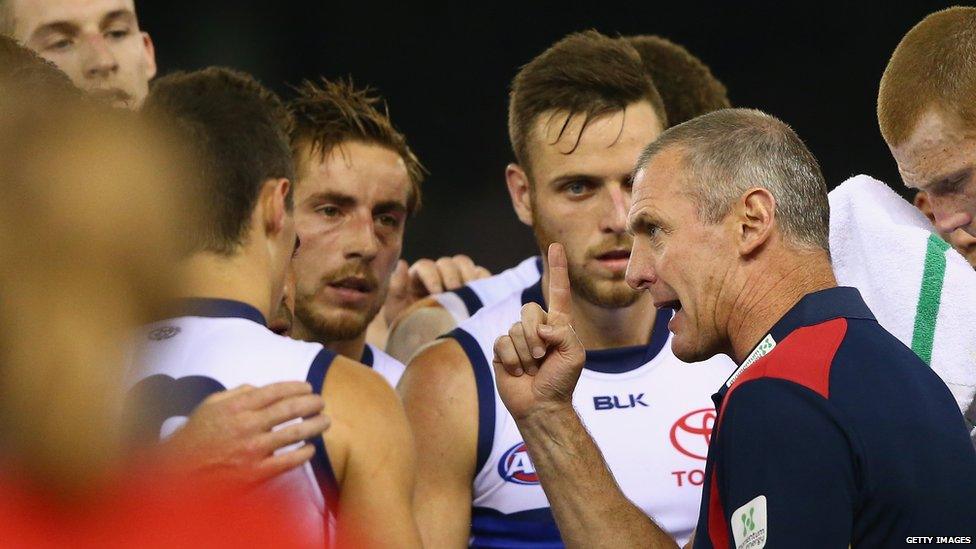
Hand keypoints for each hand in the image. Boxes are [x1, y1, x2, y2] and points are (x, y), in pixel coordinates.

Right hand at [162, 381, 329, 485]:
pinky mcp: (256, 472)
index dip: (297, 387)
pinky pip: (288, 461)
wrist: (179, 472)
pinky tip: (311, 449)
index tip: (308, 387)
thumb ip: (237, 393)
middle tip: (321, 402)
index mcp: (237, 406)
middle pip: (290, 409)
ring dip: (315, 426)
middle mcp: (248, 425)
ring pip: (295, 433)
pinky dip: (304, 453)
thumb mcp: (211, 405)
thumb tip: (260, 388)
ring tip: (325, 421)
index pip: (276, 391)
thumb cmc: (196, 435)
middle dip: (311, 403)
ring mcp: (253, 450)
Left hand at [384, 255, 490, 323]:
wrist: (425, 346)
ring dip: (468, 273)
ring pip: (464, 264)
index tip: (436, 292)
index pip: (426, 267)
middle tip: (454, 290)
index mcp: (418, 278)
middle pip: (447, 262)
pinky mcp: (473, 286)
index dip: (432, 276)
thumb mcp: (396, 311)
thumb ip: (397, 288)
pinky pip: (481, 275)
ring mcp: (456, 278)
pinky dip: (484, 280)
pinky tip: (482, 294)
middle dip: (451, 274)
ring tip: (469, 290)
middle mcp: (438, 274)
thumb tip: (402, 264)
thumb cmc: (407, 328)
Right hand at [492, 243, 585, 421]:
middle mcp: (536, 326)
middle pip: (529, 309)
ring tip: (532, 368)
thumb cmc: (562, 381)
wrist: (542, 406)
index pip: (558, 291)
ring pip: (514, 329)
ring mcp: (517, 337)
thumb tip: (540, 327)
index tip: (556, 246)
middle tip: (543, 357)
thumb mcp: (575, 354)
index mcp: (558, 323)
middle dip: (535, 335)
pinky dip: (512, 361)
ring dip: (526, 354)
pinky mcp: (501, 350)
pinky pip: (502, 343)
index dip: (557, 269)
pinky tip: (518, 373)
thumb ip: (563, 333)